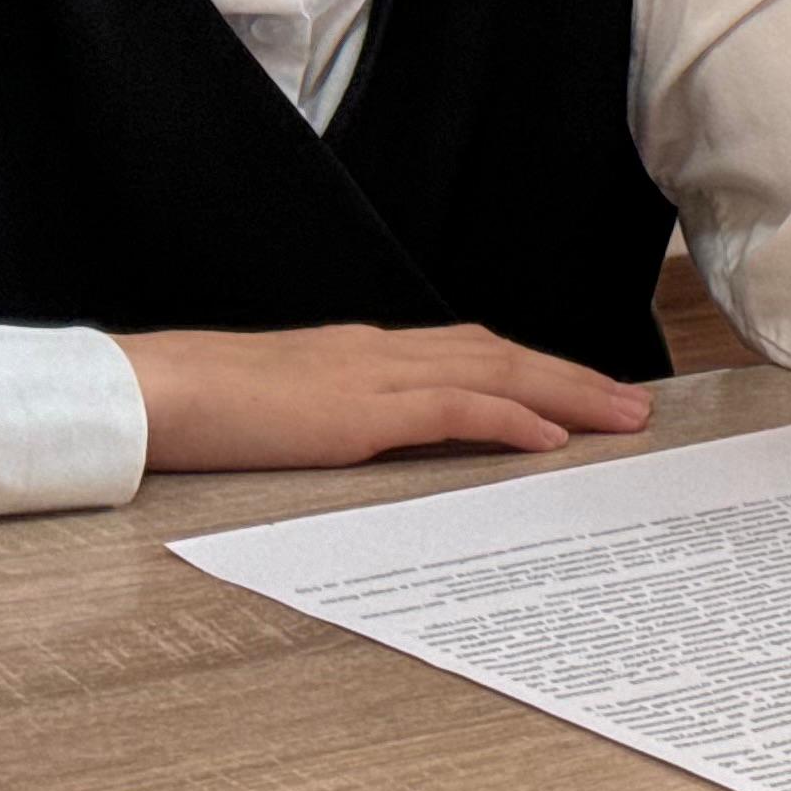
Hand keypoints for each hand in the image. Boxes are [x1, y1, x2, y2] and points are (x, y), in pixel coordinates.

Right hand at [112, 324, 653, 474]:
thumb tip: (372, 432)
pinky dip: (511, 420)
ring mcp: (378, 378)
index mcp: (370, 352)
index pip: (474, 352)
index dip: (536, 369)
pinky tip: (550, 438)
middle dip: (576, 380)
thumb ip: (340, 409)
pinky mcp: (362, 414)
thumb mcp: (291, 402)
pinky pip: (456, 412)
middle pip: (504, 357)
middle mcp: (387, 353)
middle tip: (634, 407)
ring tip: (621, 420)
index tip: (583, 388)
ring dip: (568, 396)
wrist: (156, 390)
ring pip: (499, 376)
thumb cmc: (209, 403)